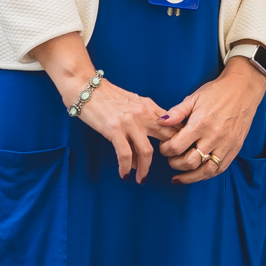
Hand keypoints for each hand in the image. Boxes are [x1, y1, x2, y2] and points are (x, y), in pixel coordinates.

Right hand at [30, 33, 174, 182]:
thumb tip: (151, 137)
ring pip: (147, 151)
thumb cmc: (108, 96)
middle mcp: (144, 114)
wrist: (87, 87)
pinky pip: (125, 154)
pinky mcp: (114, 130)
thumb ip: (146, 115)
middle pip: (165, 138)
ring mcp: (130, 122)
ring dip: (145, 169)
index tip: (177, 152)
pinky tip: (124, 174)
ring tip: (141, 178)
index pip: (173, 124)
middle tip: (163, 168)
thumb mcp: (134, 102)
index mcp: (150, 106)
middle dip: (167, 156)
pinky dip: (126, 167)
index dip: (178, 139)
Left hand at [160, 54, 265, 183]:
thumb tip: (160, 123)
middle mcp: (214, 137)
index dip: (165, 150)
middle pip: (189, 162)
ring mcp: (226, 144)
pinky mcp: (235, 147)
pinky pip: (220, 168)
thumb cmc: (218, 91)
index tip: (165, 146)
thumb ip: (176, 112)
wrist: (244, 88)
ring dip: (190, 177)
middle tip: (172, 157)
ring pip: (205, 171)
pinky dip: (207, 175)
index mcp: (201, 123)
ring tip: (179, 177)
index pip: (176, 147)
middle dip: (175, 163)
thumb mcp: (194, 97)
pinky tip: (198, 174)